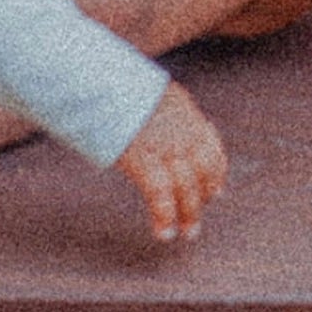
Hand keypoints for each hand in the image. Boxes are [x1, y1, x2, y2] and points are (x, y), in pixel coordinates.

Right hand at [115, 82, 227, 242]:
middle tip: (197, 217)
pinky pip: (160, 195)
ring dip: (190, 213)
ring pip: (187, 185)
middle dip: (204, 195)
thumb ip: (152, 106)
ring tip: (187, 232)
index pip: (209, 143)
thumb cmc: (107, 82)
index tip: (215, 189)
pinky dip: (164, 217)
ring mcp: (163, 144)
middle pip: (203, 167)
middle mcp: (179, 126)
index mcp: (180, 106)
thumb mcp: (141, 86)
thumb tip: (146, 121)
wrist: (96, 78)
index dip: (216, 170)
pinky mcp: (143, 159)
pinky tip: (164, 233)